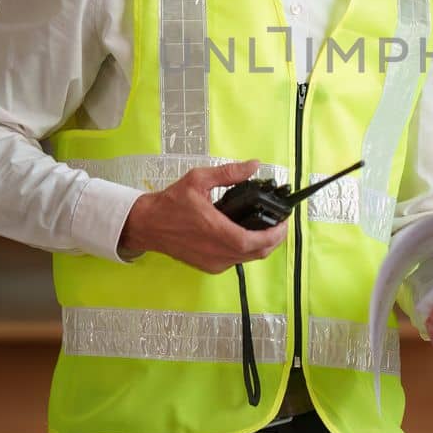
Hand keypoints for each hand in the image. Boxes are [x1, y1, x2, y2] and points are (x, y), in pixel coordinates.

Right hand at [119, 160, 288, 273]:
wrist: (148, 225)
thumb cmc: (171, 203)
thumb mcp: (199, 179)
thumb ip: (229, 173)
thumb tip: (254, 165)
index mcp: (216, 231)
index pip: (255, 242)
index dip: (275, 235)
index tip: (284, 222)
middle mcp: (216, 252)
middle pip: (258, 253)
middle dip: (274, 239)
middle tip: (280, 223)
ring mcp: (213, 262)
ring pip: (248, 259)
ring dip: (262, 245)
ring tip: (267, 227)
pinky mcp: (209, 266)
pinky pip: (236, 261)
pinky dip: (247, 250)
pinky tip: (248, 235)